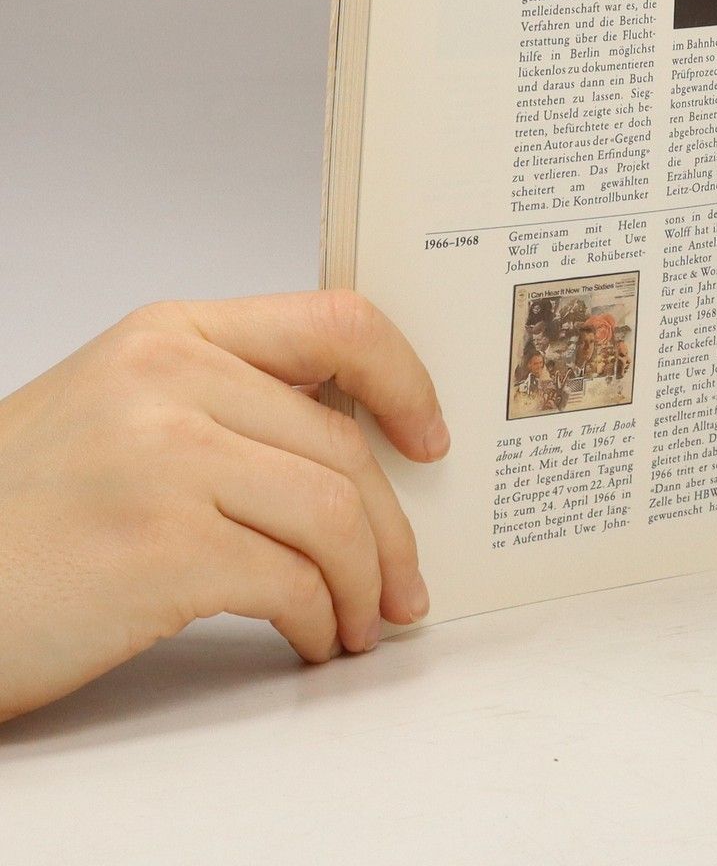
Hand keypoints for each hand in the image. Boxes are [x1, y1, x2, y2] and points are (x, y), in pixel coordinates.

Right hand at [0, 291, 447, 722]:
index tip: (431, 435)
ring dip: (366, 582)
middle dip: (393, 526)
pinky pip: (292, 581)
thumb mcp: (117, 410)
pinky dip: (320, 619)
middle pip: (344, 442)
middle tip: (405, 582)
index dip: (405, 379)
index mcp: (171, 334)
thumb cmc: (17, 511)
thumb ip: (222, 400)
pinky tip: (312, 639)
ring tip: (360, 622)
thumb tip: (351, 445)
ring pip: (335, 513)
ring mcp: (167, 461)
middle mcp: (172, 381)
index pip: (337, 322)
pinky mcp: (161, 549)